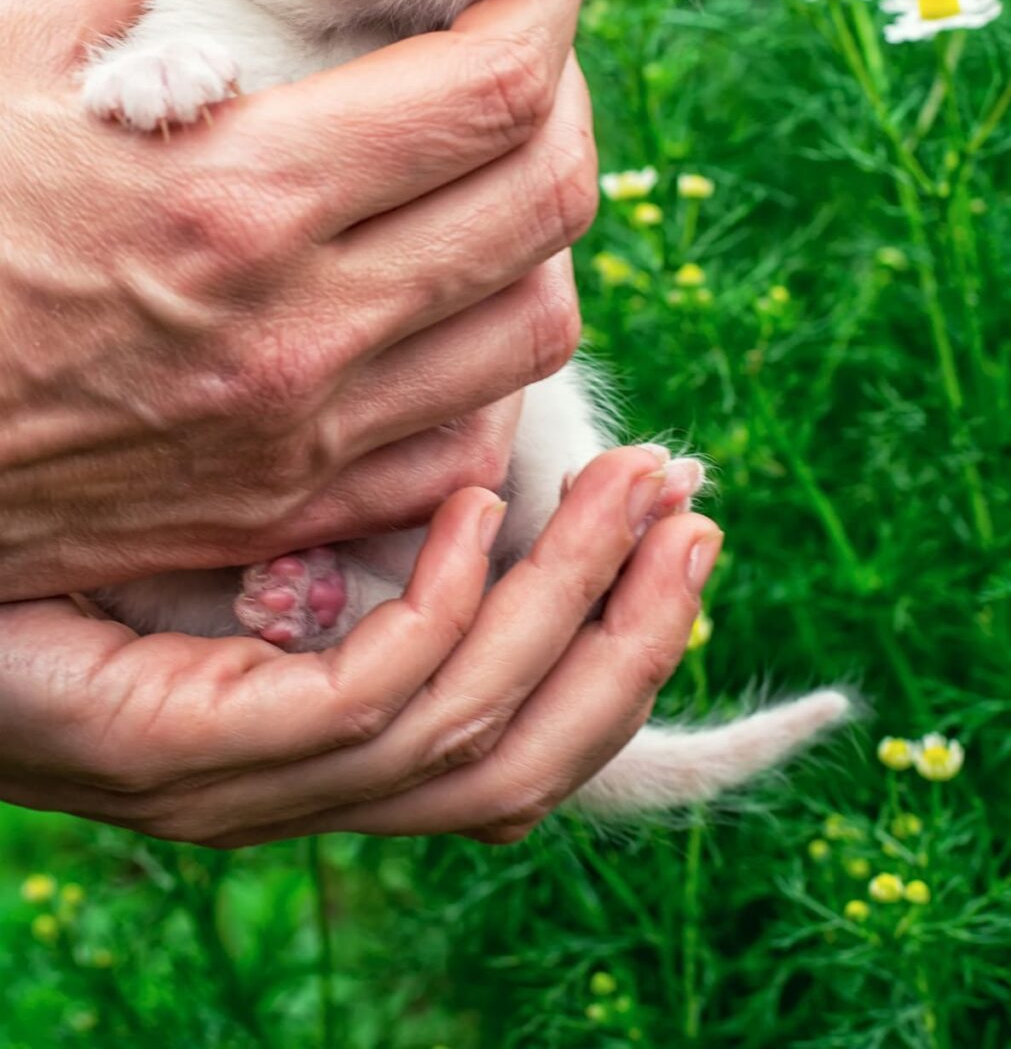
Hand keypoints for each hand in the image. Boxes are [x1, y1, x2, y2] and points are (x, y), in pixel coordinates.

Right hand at [0, 0, 595, 599]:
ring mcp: (307, 432)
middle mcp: (300, 325)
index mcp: (236, 191)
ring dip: (542, 236)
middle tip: (526, 63)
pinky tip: (444, 309)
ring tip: (491, 183)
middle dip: (568, 104)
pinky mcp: (293, 509)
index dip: (546, 11)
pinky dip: (488, 363)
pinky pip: (467, 440)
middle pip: (546, 201)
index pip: (489, 90)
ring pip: (535, 326)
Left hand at [0, 449, 721, 844]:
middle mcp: (309, 793)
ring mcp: (249, 787)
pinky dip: (443, 608)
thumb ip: (365, 524)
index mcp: (333, 754)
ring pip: (472, 735)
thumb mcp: (257, 534)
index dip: (632, 655)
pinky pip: (365, 701)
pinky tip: (466, 508)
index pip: (528, 756)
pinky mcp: (187, 754)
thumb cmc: (81, 553)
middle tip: (693, 514)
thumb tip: (486, 454)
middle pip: (530, 768)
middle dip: (635, 639)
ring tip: (629, 492)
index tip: (689, 535)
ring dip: (575, 607)